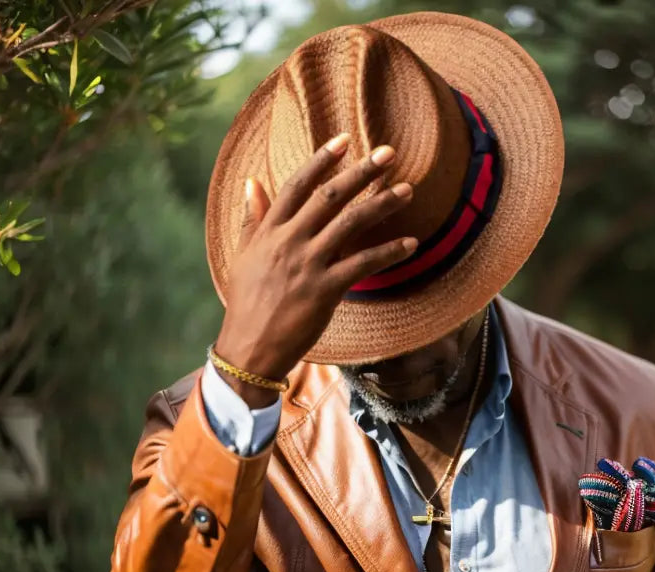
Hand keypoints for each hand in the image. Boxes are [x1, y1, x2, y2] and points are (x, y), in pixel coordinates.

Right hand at [213, 134, 416, 406]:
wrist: (248, 347)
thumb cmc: (247, 304)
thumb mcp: (244, 256)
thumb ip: (252, 219)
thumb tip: (252, 182)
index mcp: (270, 231)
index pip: (298, 185)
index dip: (322, 161)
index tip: (344, 141)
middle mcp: (289, 241)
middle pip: (330, 196)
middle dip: (361, 171)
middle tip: (389, 153)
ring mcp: (308, 264)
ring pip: (350, 223)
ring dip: (382, 204)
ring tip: (407, 190)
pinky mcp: (325, 290)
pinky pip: (363, 265)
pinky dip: (389, 252)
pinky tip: (411, 244)